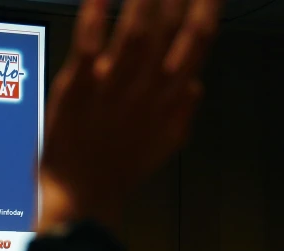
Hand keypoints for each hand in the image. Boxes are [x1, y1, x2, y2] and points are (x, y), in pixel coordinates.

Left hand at [39, 0, 220, 231]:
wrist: (83, 198)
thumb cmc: (119, 173)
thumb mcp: (163, 147)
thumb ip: (183, 114)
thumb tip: (196, 85)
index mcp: (168, 101)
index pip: (197, 43)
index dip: (207, 9)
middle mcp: (144, 89)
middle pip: (167, 28)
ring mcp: (110, 87)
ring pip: (134, 30)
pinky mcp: (77, 89)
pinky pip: (89, 44)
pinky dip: (95, 16)